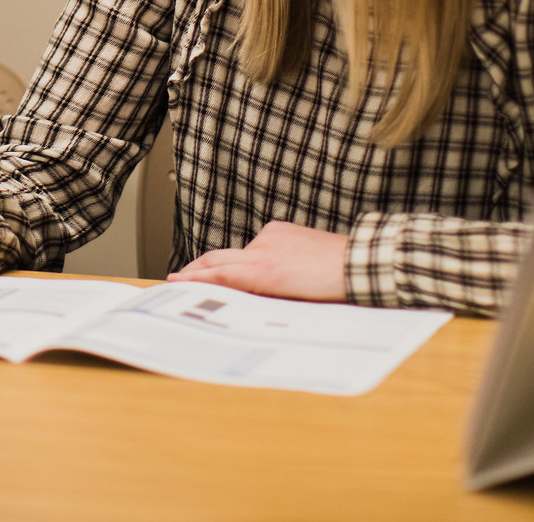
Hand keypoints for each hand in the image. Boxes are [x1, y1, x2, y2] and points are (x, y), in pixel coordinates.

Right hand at [166, 220, 347, 300]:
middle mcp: (264, 250)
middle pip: (219, 258)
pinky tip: (267, 267)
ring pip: (240, 253)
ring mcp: (272, 237)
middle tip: (178, 276)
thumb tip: (238, 298)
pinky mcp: (281, 229)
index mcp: (265, 272)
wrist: (358, 262)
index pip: (219, 273)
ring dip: (230, 266)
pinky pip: (259, 244)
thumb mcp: (291, 304)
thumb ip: (260, 298)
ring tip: (221, 281)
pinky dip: (254, 256)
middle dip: (196, 268)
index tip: (175, 280)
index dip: (194, 278)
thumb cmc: (332, 290)